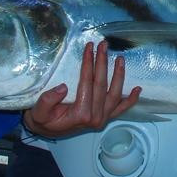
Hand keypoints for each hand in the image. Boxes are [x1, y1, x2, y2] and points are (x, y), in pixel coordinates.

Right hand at [22, 40, 140, 137]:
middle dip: (103, 63)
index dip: (88, 63)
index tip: (89, 47)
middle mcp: (95, 117)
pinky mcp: (105, 118)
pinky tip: (137, 89)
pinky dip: (130, 100)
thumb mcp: (38, 112)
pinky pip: (121, 109)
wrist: (46, 131)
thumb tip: (62, 87)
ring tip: (120, 58)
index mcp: (80, 114)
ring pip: (115, 94)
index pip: (87, 83)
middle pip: (102, 85)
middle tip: (103, 45)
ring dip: (119, 75)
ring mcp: (102, 118)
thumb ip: (48, 101)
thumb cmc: (43, 120)